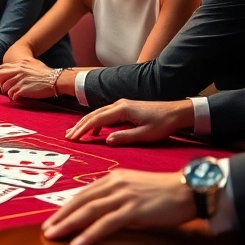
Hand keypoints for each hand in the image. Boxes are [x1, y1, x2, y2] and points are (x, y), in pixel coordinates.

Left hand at [0, 57, 56, 100]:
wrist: (55, 80)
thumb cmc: (46, 73)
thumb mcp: (34, 64)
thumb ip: (24, 66)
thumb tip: (18, 69)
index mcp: (21, 64)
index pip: (3, 67)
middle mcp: (19, 71)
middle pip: (1, 76)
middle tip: (2, 88)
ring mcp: (20, 80)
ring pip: (6, 87)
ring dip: (8, 92)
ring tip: (12, 95)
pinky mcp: (23, 89)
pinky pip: (13, 95)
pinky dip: (13, 97)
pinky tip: (17, 98)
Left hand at [41, 171, 194, 244]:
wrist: (190, 189)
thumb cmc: (165, 193)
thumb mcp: (135, 190)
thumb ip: (117, 198)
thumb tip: (100, 215)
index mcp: (114, 179)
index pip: (83, 194)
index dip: (65, 207)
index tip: (52, 218)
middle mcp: (115, 184)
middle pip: (81, 201)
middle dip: (60, 216)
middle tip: (45, 229)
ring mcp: (124, 196)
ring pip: (89, 211)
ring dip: (68, 224)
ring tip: (53, 236)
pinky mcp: (134, 209)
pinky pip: (106, 223)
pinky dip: (89, 234)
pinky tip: (78, 244)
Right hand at [65, 99, 194, 144]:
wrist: (177, 112)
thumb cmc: (163, 124)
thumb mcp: (145, 134)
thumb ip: (124, 137)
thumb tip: (105, 140)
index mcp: (122, 110)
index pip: (97, 119)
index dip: (83, 129)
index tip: (73, 139)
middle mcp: (120, 104)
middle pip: (94, 115)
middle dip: (80, 126)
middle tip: (68, 136)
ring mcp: (122, 105)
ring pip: (99, 114)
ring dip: (86, 123)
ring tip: (75, 133)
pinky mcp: (126, 108)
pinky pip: (106, 115)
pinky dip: (97, 122)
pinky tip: (94, 131)